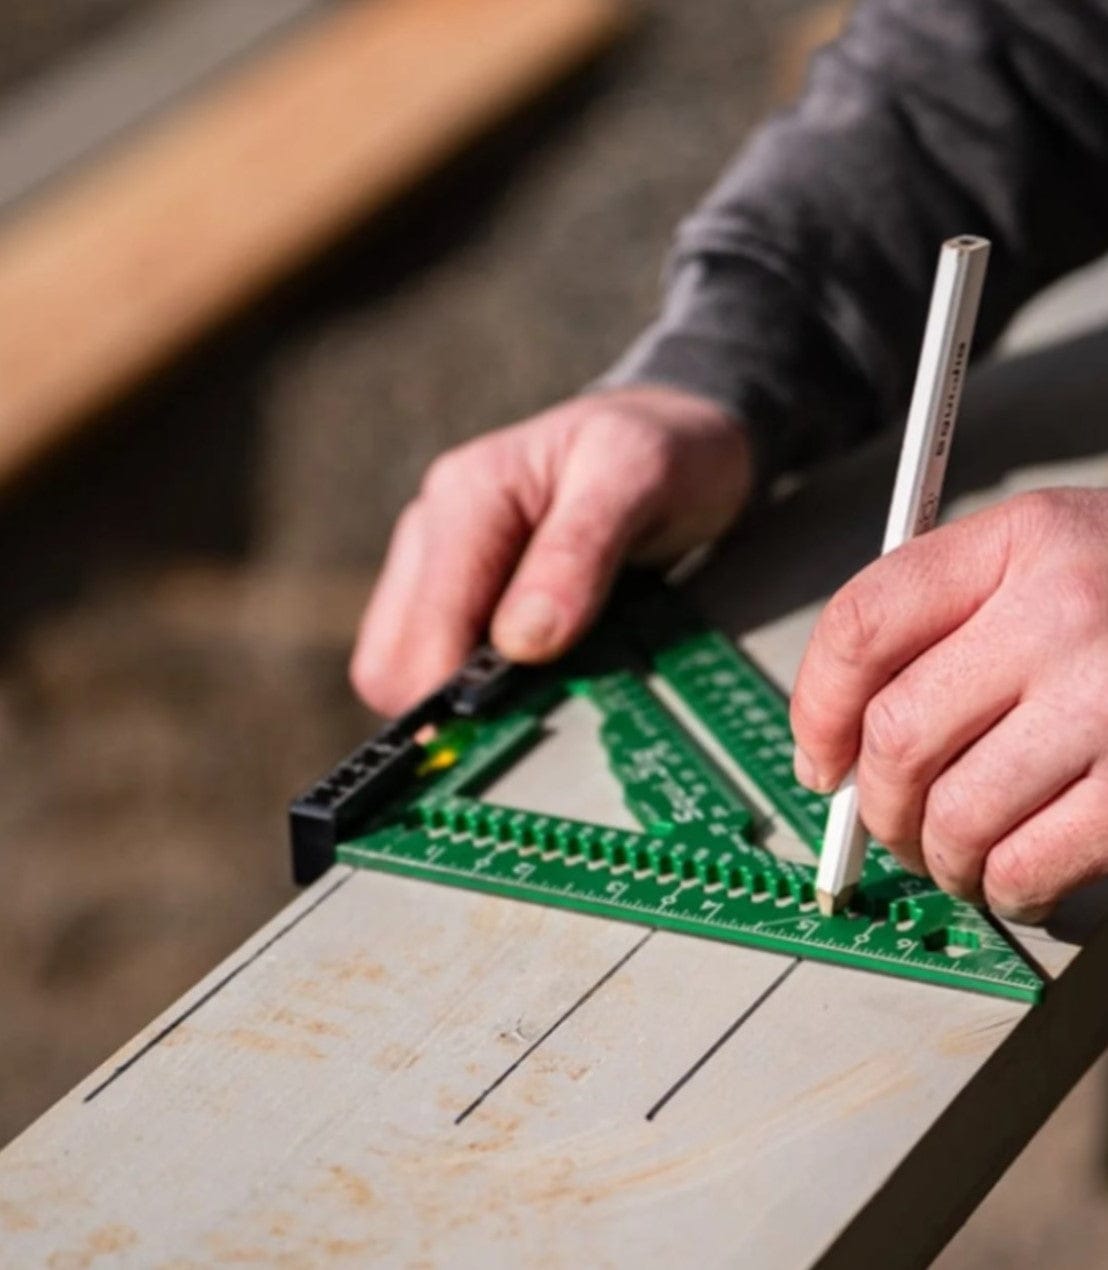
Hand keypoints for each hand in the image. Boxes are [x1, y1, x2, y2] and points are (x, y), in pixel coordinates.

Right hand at [351, 385, 752, 715]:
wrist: (680, 430)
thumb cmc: (663, 448)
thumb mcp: (637, 479)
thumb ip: (579, 554)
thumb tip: (524, 643)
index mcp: (465, 496)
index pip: (423, 629)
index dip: (454, 697)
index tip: (507, 735)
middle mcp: (435, 529)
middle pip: (389, 663)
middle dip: (447, 708)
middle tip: (530, 718)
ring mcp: (440, 563)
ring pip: (402, 670)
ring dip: (459, 703)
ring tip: (537, 696)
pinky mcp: (459, 592)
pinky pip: (437, 663)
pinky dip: (475, 691)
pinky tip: (530, 683)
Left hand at [791, 488, 1107, 922]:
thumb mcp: (1050, 559)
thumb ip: (948, 622)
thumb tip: (843, 737)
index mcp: (1020, 541)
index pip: (864, 623)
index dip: (814, 706)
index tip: (818, 758)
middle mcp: (1064, 608)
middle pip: (898, 734)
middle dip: (876, 805)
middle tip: (890, 825)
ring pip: (956, 812)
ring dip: (938, 858)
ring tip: (953, 858)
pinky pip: (1032, 861)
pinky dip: (1006, 888)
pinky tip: (1013, 879)